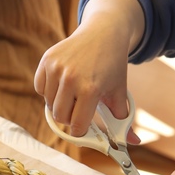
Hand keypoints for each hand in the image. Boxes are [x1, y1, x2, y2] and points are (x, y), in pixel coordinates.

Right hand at [34, 0, 144, 136]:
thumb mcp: (119, 92)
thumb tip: (134, 142)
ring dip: (59, 104)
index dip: (81, 130)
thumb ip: (124, 119)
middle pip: (60, 117)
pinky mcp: (47, 60)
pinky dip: (48, 91)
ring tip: (72, 94)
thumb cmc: (112, 65)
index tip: (84, 127)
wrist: (103, 32)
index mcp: (90, 89)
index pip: (77, 125)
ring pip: (49, 104)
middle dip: (69, 118)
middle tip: (78, 109)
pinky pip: (40, 88)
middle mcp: (70, 79)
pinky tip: (62, 83)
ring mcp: (56, 68)